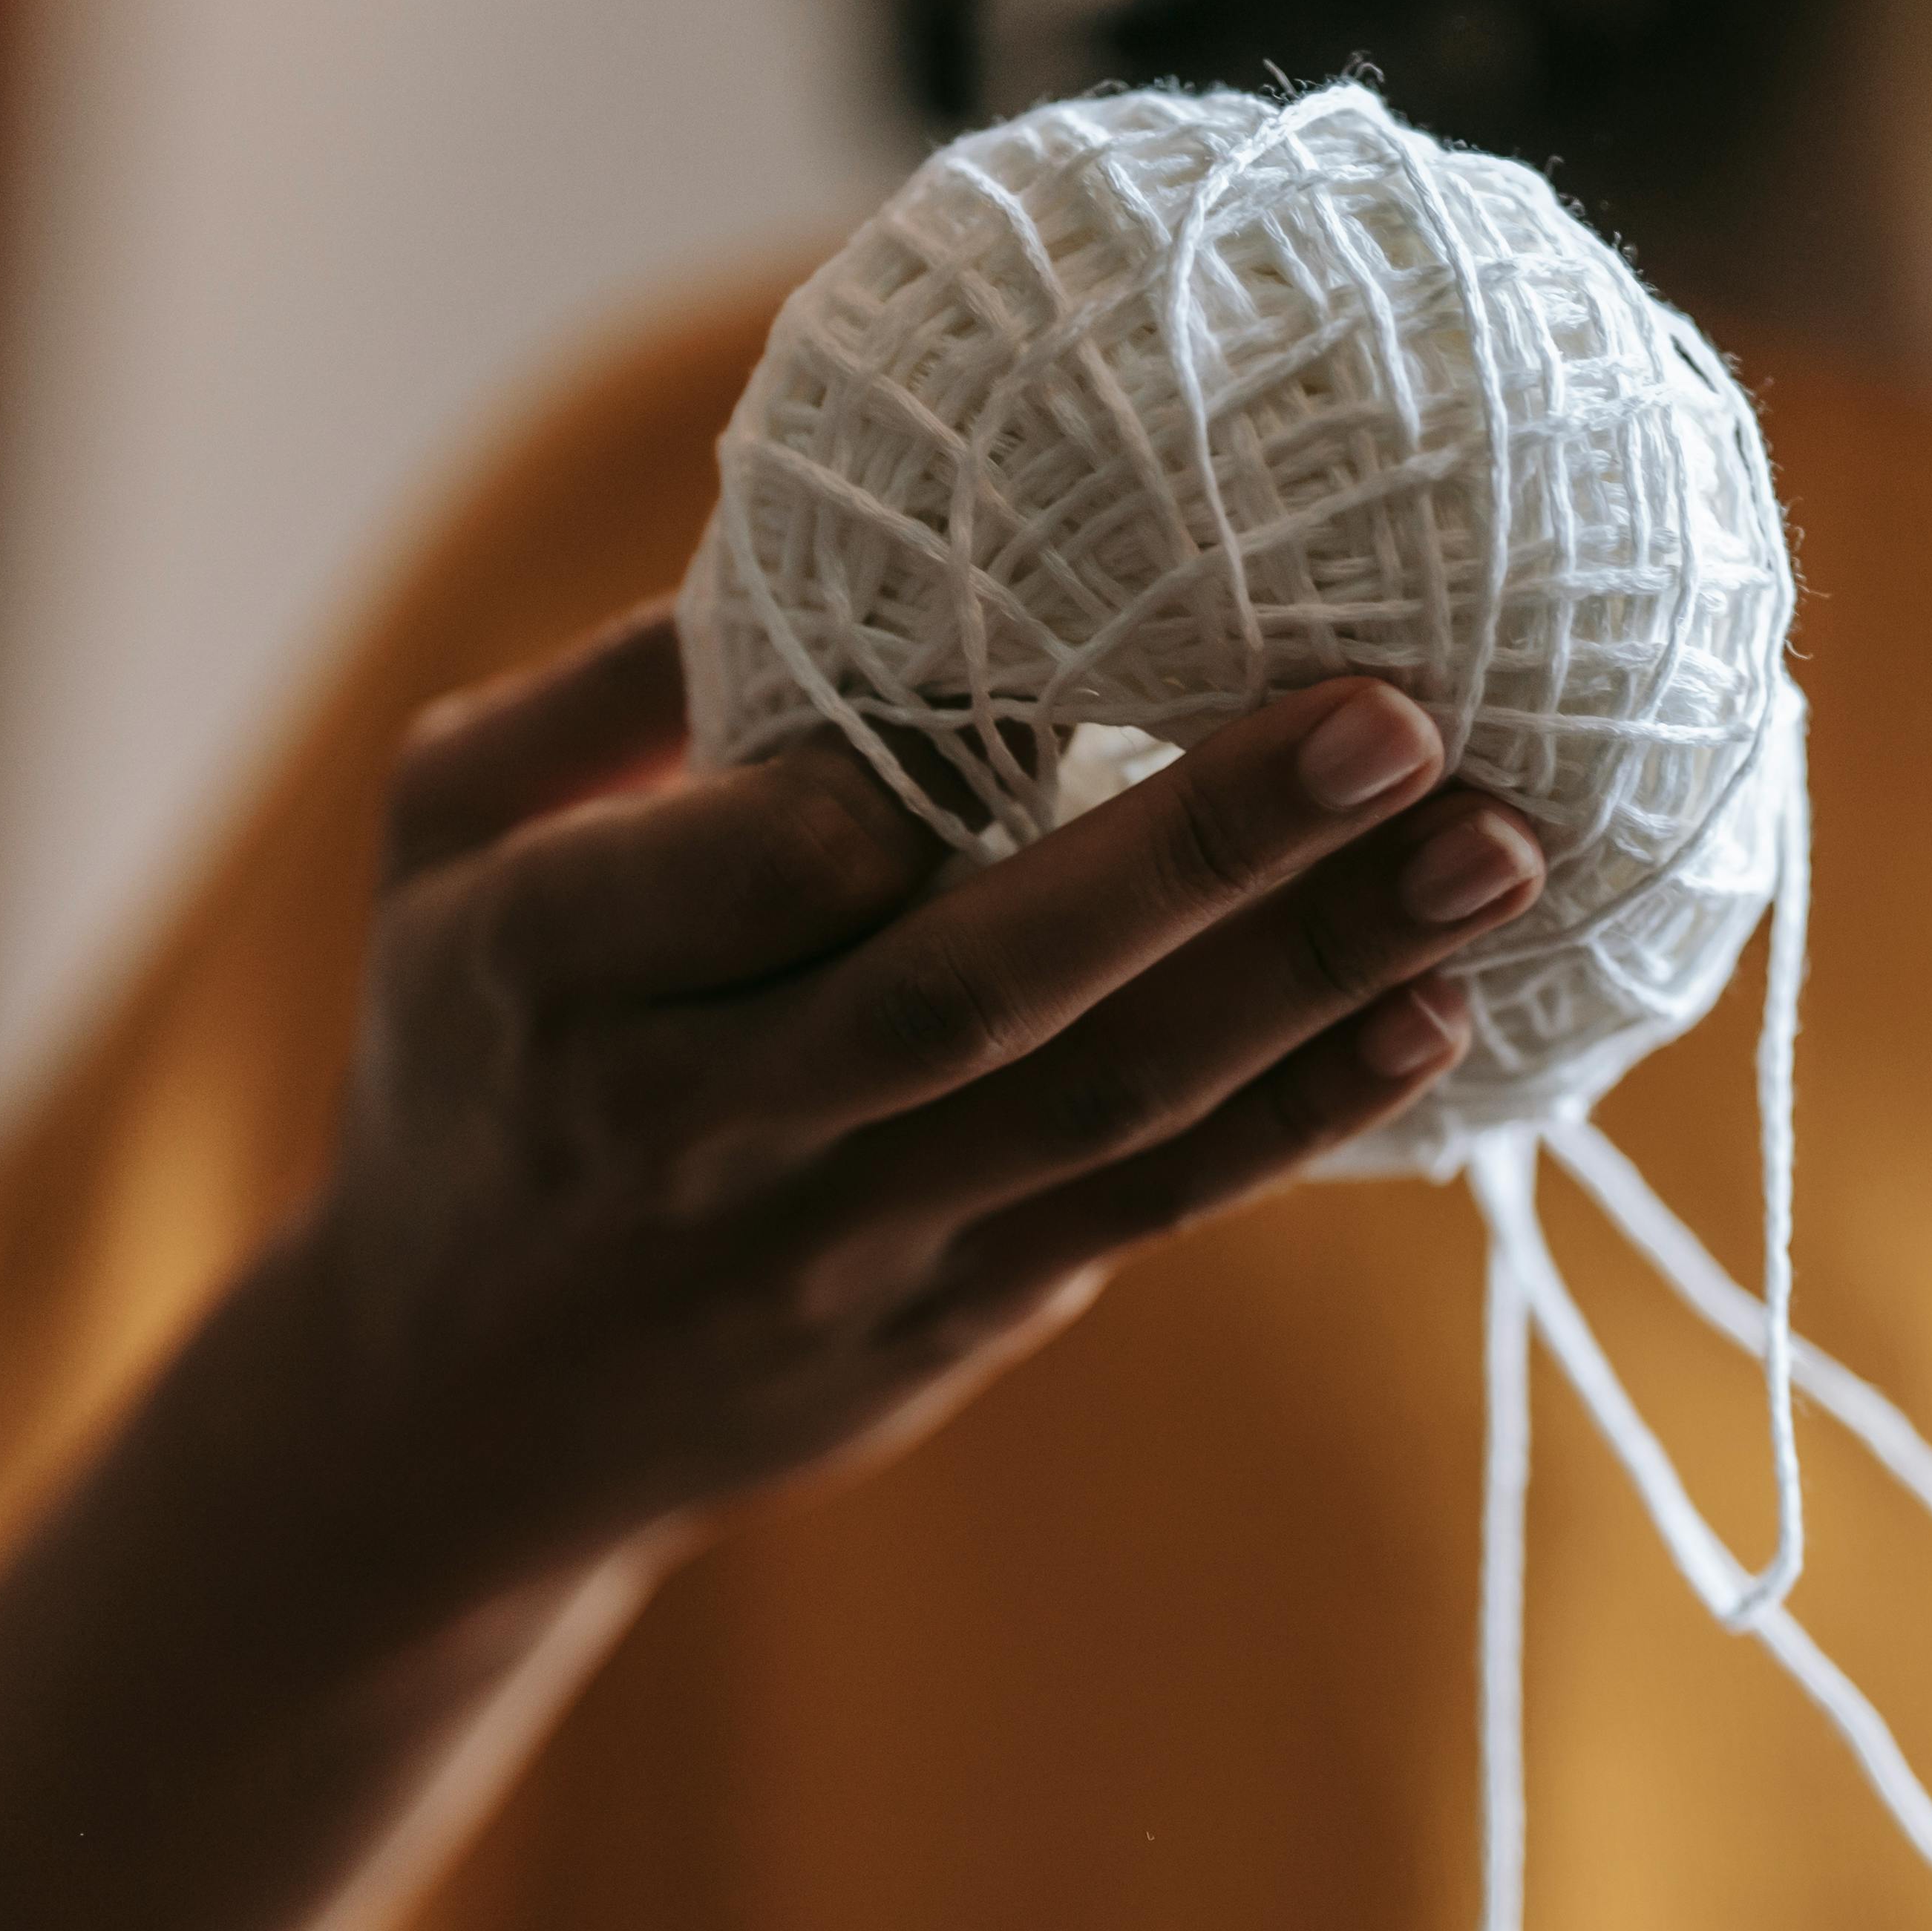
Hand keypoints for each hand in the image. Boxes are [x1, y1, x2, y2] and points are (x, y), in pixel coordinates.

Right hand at [262, 600, 1543, 1612]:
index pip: (752, 863)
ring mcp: (843, 1243)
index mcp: (544, 979)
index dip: (909, 767)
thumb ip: (612, 691)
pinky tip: (1433, 1011)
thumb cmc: (469, 1056)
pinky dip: (1298, 1119)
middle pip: (973, 987)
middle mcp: (702, 1128)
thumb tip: (824, 513)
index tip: (1072, 646)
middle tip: (1395, 720)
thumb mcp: (440, 846)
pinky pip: (1145, 1210)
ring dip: (1313, 980)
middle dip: (1200, 852)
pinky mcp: (954, 1318)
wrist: (462, 1418)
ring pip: (1100, 1107)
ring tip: (1491, 849)